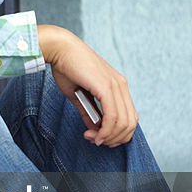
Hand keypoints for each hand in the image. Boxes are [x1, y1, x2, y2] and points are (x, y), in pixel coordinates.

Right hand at [37, 25, 137, 146]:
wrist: (60, 49)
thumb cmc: (67, 68)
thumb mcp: (79, 95)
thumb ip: (88, 112)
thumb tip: (94, 130)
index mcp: (117, 86)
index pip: (129, 117)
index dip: (118, 134)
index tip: (99, 138)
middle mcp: (121, 86)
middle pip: (130, 123)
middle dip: (114, 139)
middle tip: (96, 141)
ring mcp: (116, 86)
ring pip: (123, 123)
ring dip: (108, 137)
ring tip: (92, 139)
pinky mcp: (107, 88)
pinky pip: (113, 117)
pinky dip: (105, 131)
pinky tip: (94, 135)